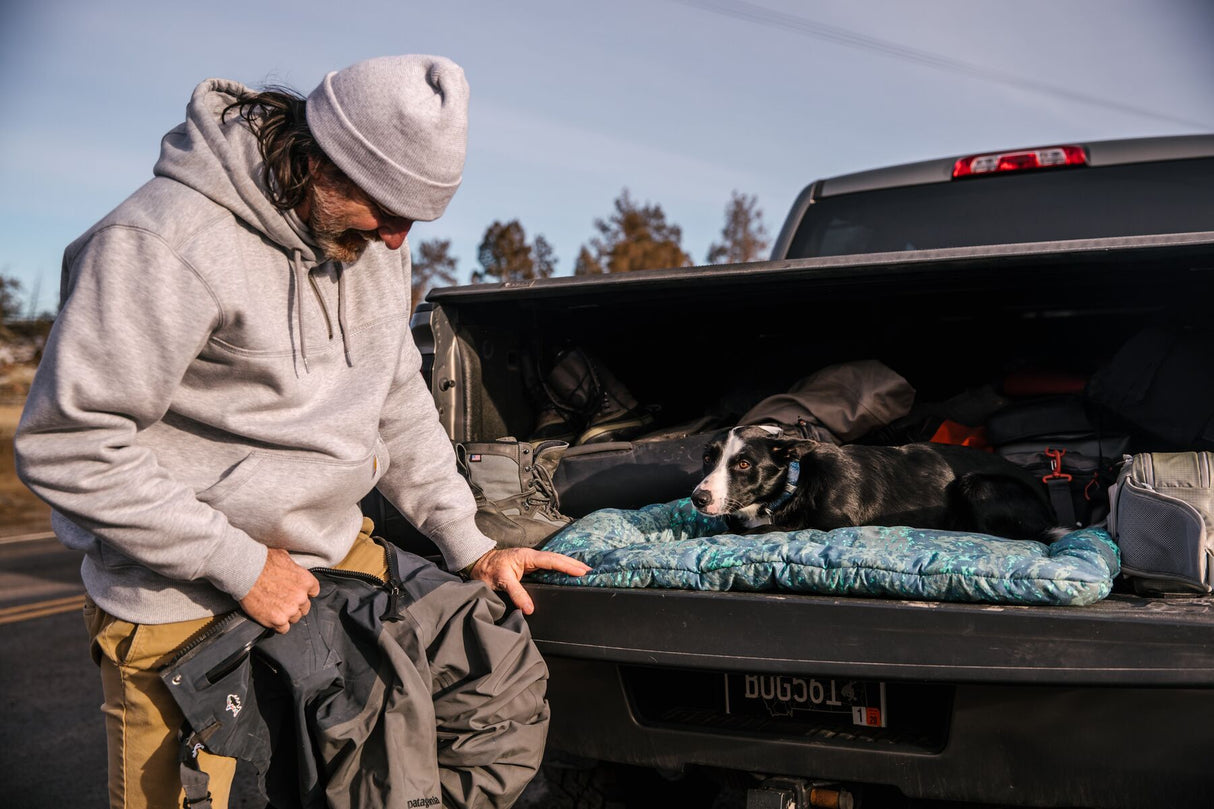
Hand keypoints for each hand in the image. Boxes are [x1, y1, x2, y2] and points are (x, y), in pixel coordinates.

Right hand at [239, 547, 320, 633]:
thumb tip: (292, 569)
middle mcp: (301, 597)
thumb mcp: (284, 557)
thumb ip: (293, 567)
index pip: (313, 592)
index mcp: (306, 581)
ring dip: (287, 615)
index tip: (297, 594)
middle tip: (283, 601)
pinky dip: (278, 625)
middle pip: (304, 607)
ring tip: (275, 608)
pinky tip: (272, 617)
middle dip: (295, 605)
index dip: (304, 593)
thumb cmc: (262, 562)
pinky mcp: (277, 620)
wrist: (246, 573)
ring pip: (294, 618)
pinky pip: (283, 629)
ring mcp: (290, 610)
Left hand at [465, 548, 590, 614]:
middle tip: (589, 571)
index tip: (581, 572)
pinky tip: (566, 575)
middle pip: (557, 559)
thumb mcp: (502, 581)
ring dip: (568, 566)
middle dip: (573, 564)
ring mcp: (531, 562)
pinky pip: (548, 568)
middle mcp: (532, 557)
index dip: (567, 566)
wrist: (477, 565)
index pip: (552, 560)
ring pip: (554, 562)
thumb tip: (530, 608)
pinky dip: (559, 570)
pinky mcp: (529, 568)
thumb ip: (517, 593)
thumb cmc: (488, 569)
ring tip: (583, 572)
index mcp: (528, 557)